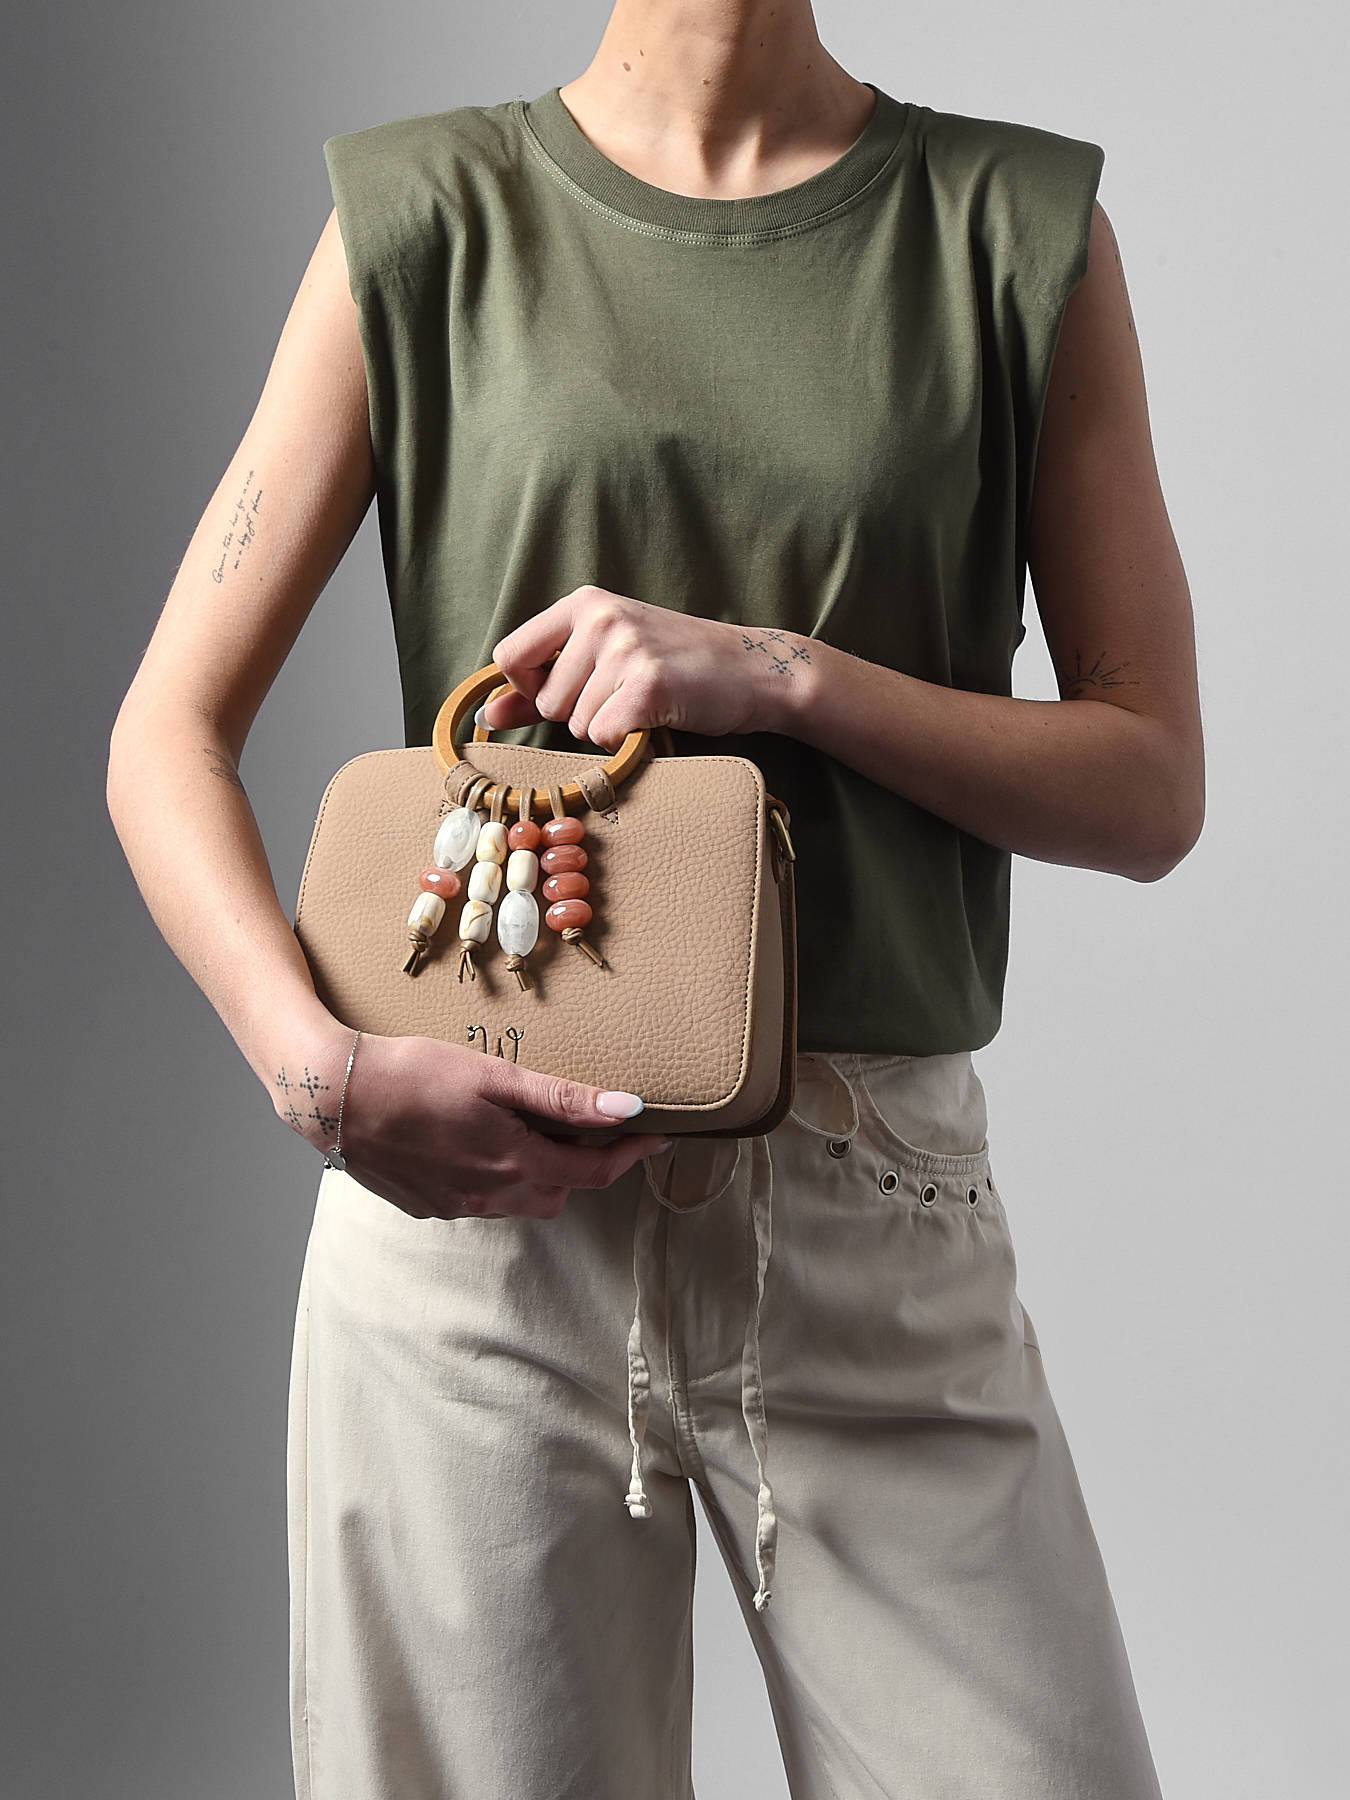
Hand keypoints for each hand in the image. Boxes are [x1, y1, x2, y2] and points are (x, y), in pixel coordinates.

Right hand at [274, 1017, 670, 1220]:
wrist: (335, 1097)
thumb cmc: (415, 1073)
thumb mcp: (495, 1077)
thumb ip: (564, 1099)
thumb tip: (627, 1108)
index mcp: (514, 1162)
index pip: (594, 1173)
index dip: (632, 1157)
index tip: (656, 1138)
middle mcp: (490, 1196)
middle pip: (560, 1194)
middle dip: (584, 1167)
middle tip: (589, 1129)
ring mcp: (456, 1207)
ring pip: (521, 1202)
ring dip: (540, 1175)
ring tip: (532, 1132)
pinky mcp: (429, 1207)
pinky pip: (481, 1202)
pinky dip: (497, 1178)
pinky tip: (477, 1144)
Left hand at [484, 585, 797, 750]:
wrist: (752, 671)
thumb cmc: (677, 666)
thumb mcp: (605, 658)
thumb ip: (540, 685)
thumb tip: (486, 716)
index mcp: (584, 602)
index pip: (510, 656)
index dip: (528, 690)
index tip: (565, 692)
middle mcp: (601, 618)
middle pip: (546, 702)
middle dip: (580, 715)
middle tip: (627, 694)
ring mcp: (625, 649)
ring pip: (577, 725)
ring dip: (609, 729)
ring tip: (647, 702)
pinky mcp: (648, 684)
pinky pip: (606, 736)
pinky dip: (629, 741)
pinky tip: (657, 716)